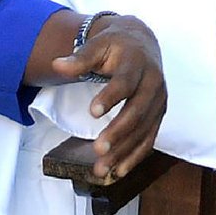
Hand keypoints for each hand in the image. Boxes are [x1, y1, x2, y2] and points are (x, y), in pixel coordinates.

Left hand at [45, 13, 167, 179]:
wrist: (141, 43)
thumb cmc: (115, 45)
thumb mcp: (97, 45)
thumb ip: (79, 58)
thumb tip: (57, 65)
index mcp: (137, 63)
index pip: (125, 83)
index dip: (110, 97)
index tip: (92, 112)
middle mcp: (153, 83)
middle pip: (137, 111)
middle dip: (118, 132)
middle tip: (98, 149)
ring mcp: (158, 101)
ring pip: (144, 130)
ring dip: (124, 151)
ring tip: (101, 168)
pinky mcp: (158, 114)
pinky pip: (149, 138)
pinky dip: (135, 156)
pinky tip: (119, 171)